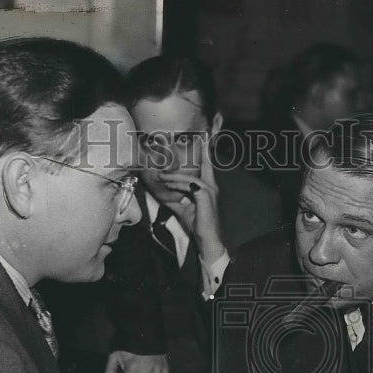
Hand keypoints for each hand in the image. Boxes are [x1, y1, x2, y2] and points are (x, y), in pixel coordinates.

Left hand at [158, 136, 224, 264]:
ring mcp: (210, 191)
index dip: (206, 149)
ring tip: (160, 176)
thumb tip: (161, 188)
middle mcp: (211, 185)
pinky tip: (166, 184)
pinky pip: (188, 186)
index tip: (205, 133)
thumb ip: (175, 196)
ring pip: (189, 177)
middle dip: (204, 146)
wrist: (207, 240)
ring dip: (173, 176)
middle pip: (206, 161)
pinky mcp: (205, 197)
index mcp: (208, 186)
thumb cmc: (198, 225)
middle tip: (200, 131)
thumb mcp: (183, 207)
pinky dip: (176, 185)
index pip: (207, 164)